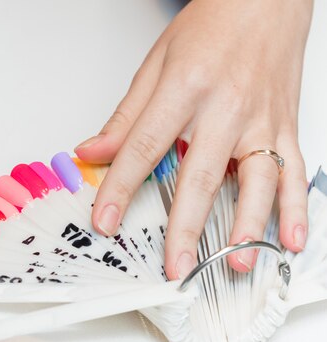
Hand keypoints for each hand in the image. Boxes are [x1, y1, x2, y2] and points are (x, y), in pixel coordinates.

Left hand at [75, 0, 312, 278]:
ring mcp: (262, 119)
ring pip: (258, 181)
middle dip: (185, 227)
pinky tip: (291, 238)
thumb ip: (126, 116)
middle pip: (201, 175)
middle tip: (174, 266)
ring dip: (247, 227)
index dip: (121, 187)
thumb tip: (93, 152)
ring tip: (235, 264)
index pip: (144, 146)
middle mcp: (227, 106)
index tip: (105, 219)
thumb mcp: (155, 64)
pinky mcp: (286, 125)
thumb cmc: (211, 25)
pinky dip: (298, 208)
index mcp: (185, 88)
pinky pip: (297, 172)